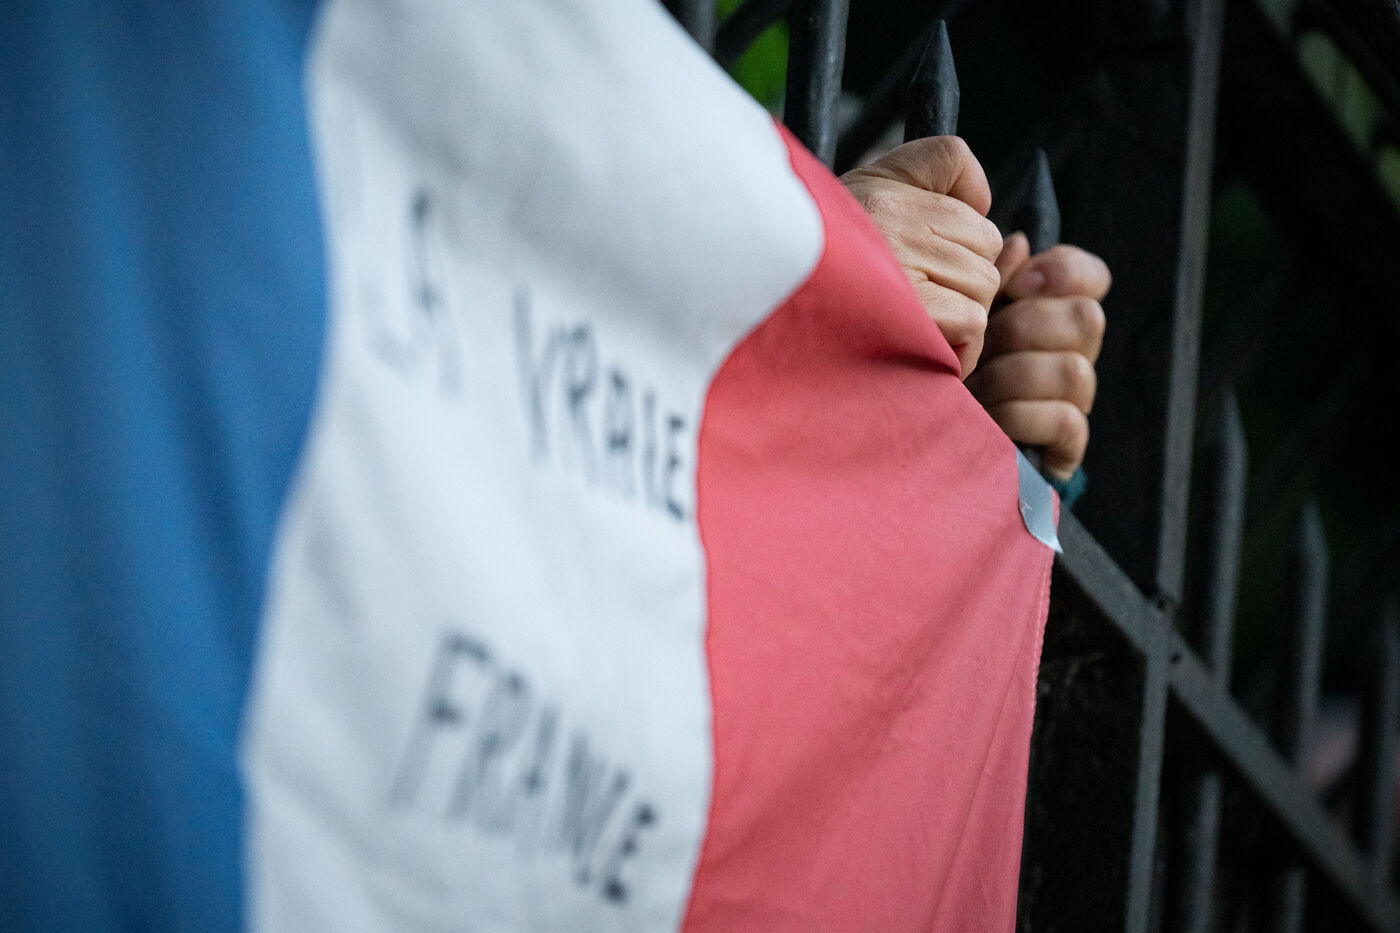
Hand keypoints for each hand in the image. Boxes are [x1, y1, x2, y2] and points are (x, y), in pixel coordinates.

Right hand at [840, 136, 1002, 377]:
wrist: (769, 294)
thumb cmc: (823, 251)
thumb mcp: (872, 185)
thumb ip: (937, 168)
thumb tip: (984, 199)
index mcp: (892, 192)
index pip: (977, 215)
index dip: (961, 244)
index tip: (926, 262)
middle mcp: (902, 224)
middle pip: (986, 255)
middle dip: (963, 280)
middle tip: (919, 297)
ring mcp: (907, 270)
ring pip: (982, 290)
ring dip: (960, 313)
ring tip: (916, 322)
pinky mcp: (914, 317)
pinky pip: (971, 324)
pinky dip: (957, 345)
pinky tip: (923, 345)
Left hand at [965, 233, 1109, 479]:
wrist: (932, 441)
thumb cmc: (948, 368)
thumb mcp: (960, 319)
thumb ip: (988, 278)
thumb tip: (1019, 242)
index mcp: (1052, 313)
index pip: (1092, 276)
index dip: (1065, 272)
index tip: (1018, 284)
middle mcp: (1073, 351)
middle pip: (1086, 318)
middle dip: (1023, 327)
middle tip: (982, 344)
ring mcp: (1074, 398)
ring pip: (1073, 369)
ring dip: (1013, 375)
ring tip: (976, 387)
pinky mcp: (1067, 444)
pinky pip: (1065, 420)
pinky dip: (1021, 416)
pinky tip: (990, 418)